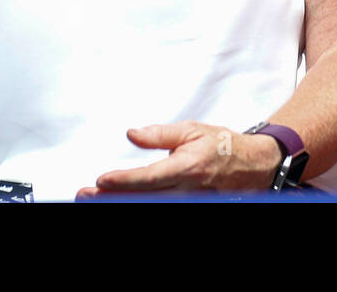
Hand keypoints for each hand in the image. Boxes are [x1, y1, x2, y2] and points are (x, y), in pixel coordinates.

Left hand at [76, 121, 283, 197]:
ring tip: (95, 199)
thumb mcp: (193, 130)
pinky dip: (139, 202)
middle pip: (143, 199)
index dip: (123, 181)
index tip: (101, 180)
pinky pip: (160, 206)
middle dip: (112, 198)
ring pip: (150, 206)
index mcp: (187, 168)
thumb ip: (161, 134)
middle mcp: (186, 191)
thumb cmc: (221, 145)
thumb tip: (131, 134)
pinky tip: (121, 199)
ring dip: (121, 202)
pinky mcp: (188, 206)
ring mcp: (188, 202)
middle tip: (85, 196)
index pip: (149, 178)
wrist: (251, 165)